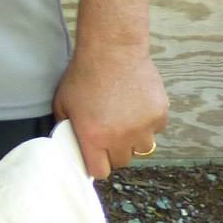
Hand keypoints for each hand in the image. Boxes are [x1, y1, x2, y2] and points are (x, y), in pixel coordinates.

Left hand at [52, 41, 168, 177]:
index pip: (99, 171)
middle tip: (108, 132)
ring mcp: (144, 127)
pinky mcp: (160, 115)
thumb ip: (66, 127)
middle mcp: (121, 138)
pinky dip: (149, 122)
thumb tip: (69, 143)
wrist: (112, 50)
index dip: (96, 164)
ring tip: (125, 119)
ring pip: (142, 148)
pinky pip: (156, 129)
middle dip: (114, 151)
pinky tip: (137, 105)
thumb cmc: (83, 74)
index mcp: (94, 137)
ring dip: (134, 139)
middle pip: (121, 161)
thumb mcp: (63, 102)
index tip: (94, 155)